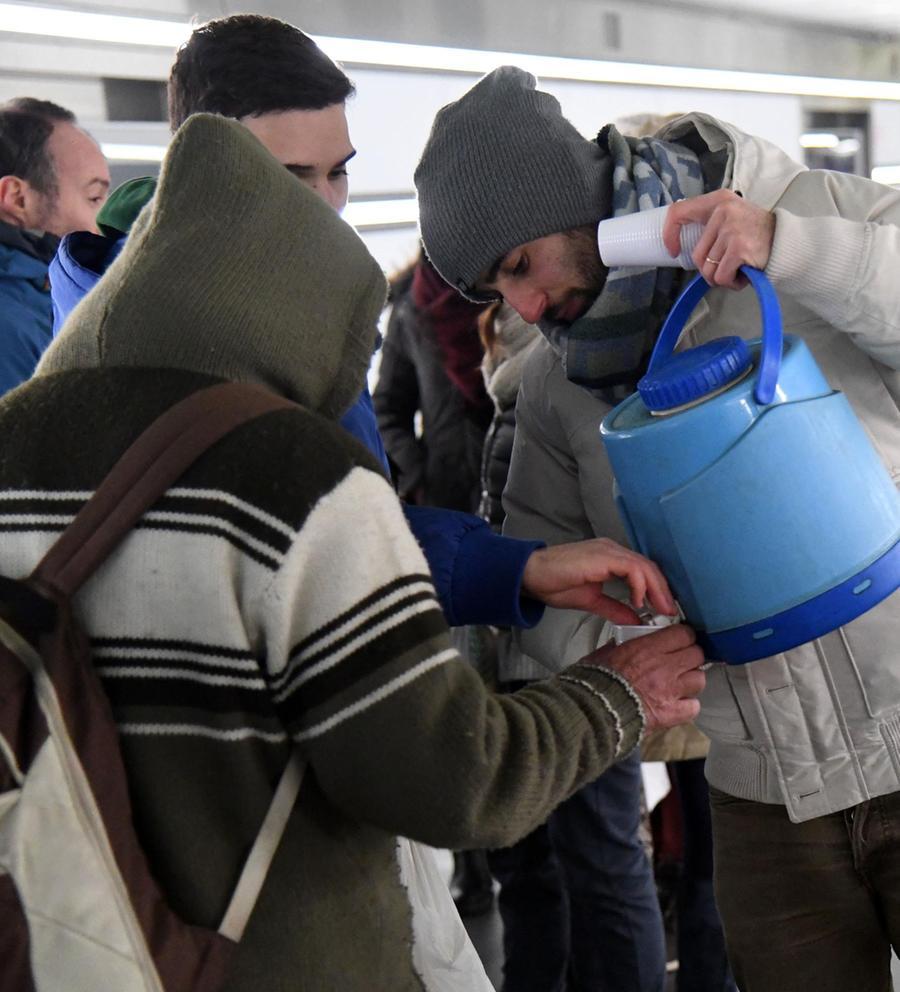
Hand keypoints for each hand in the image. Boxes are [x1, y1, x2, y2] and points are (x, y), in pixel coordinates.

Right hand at [521, 538, 675, 623]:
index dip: (657, 589)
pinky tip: (639, 601)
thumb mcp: (592, 601)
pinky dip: (640, 585)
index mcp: (611, 558)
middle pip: (648, 566)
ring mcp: (608, 550)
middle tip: (670, 612)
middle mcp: (612, 550)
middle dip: (662, 590)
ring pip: (644, 566)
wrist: (530, 575)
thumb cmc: (554, 584)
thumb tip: (636, 620)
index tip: (663, 610)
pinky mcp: (602, 556)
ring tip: (661, 609)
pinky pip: (631, 568)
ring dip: (656, 589)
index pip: (643, 570)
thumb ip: (615, 608)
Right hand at [581, 624, 704, 730]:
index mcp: (647, 649)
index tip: (679, 639)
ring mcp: (670, 691)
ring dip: (691, 680)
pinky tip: (678, 704)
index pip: (683, 634)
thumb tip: (622, 642)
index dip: (683, 636)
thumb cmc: (594, 684)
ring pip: (699, 679)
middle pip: (696, 654)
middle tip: (681, 660)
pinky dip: (688, 705)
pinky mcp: (671, 713)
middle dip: (690, 656)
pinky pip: (694, 707)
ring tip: (680, 683)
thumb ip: (618, 646)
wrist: (593, 713)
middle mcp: (663, 667)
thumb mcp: (602, 654)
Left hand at [663, 190, 774, 289]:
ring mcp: (731, 229)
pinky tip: (744, 273)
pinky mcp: (738, 248)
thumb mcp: (732, 218)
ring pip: (708, 269)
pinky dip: (731, 282)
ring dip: (722, 276)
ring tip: (739, 267)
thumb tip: (682, 246)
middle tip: (728, 265)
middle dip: (709, 269)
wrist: (788, 241)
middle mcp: (723, 211)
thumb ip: (710, 225)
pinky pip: (720, 277)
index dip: (670, 234)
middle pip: (697, 255)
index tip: (674, 251)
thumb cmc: (756, 234)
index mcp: (718, 200)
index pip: (678, 212)